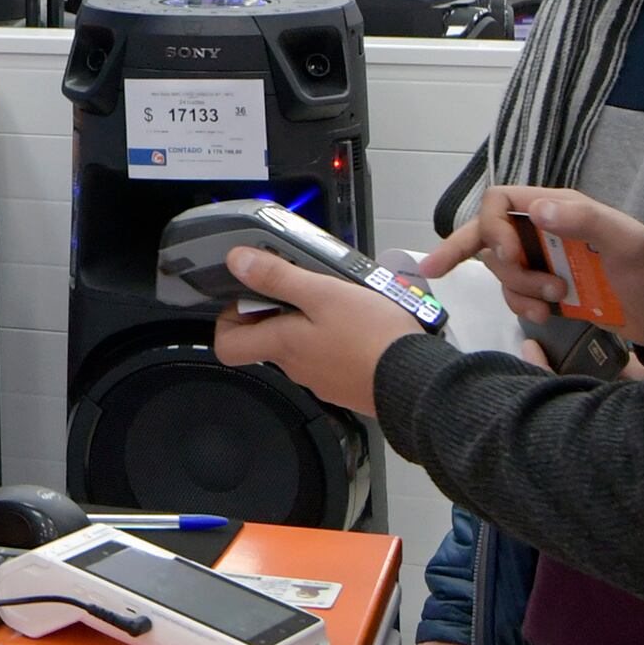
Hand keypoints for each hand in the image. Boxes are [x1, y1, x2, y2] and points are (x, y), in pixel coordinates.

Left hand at [210, 248, 422, 414]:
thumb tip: (238, 263)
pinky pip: (326, 356)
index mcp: (282, 345)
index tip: (251, 295)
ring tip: (335, 298)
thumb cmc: (372, 337)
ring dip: (307, 321)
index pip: (227, 345)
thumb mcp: (323, 293)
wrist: (416, 381)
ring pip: (298, 346)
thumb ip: (278, 278)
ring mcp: (321, 377)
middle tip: (301, 287)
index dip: (230, 319)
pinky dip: (331, 337)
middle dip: (275, 310)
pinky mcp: (345, 382)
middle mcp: (295, 367)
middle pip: (265, 340)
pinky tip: (356, 321)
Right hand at [425, 184, 643, 347]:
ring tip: (554, 300)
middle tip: (458, 271)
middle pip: (487, 232)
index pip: (499, 201)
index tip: (511, 255)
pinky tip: (546, 315)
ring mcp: (546, 262)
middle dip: (471, 253)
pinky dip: (521, 306)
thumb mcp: (626, 242)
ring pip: (500, 268)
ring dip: (516, 287)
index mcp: (559, 208)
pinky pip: (515, 294)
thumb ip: (584, 221)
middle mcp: (545, 230)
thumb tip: (535, 210)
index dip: (492, 226)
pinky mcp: (549, 292)